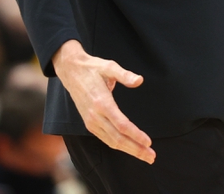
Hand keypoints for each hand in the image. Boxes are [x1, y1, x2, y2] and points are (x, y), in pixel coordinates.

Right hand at [52, 40, 153, 163]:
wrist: (71, 71)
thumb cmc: (93, 68)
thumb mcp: (109, 66)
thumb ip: (124, 75)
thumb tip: (139, 80)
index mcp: (102, 103)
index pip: (121, 125)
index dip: (135, 135)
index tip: (149, 142)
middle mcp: (95, 116)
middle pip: (118, 138)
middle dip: (136, 149)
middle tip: (152, 156)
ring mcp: (90, 121)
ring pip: (111, 142)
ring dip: (129, 150)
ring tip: (145, 155)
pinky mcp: (89, 123)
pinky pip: (105, 139)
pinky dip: (118, 146)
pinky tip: (129, 148)